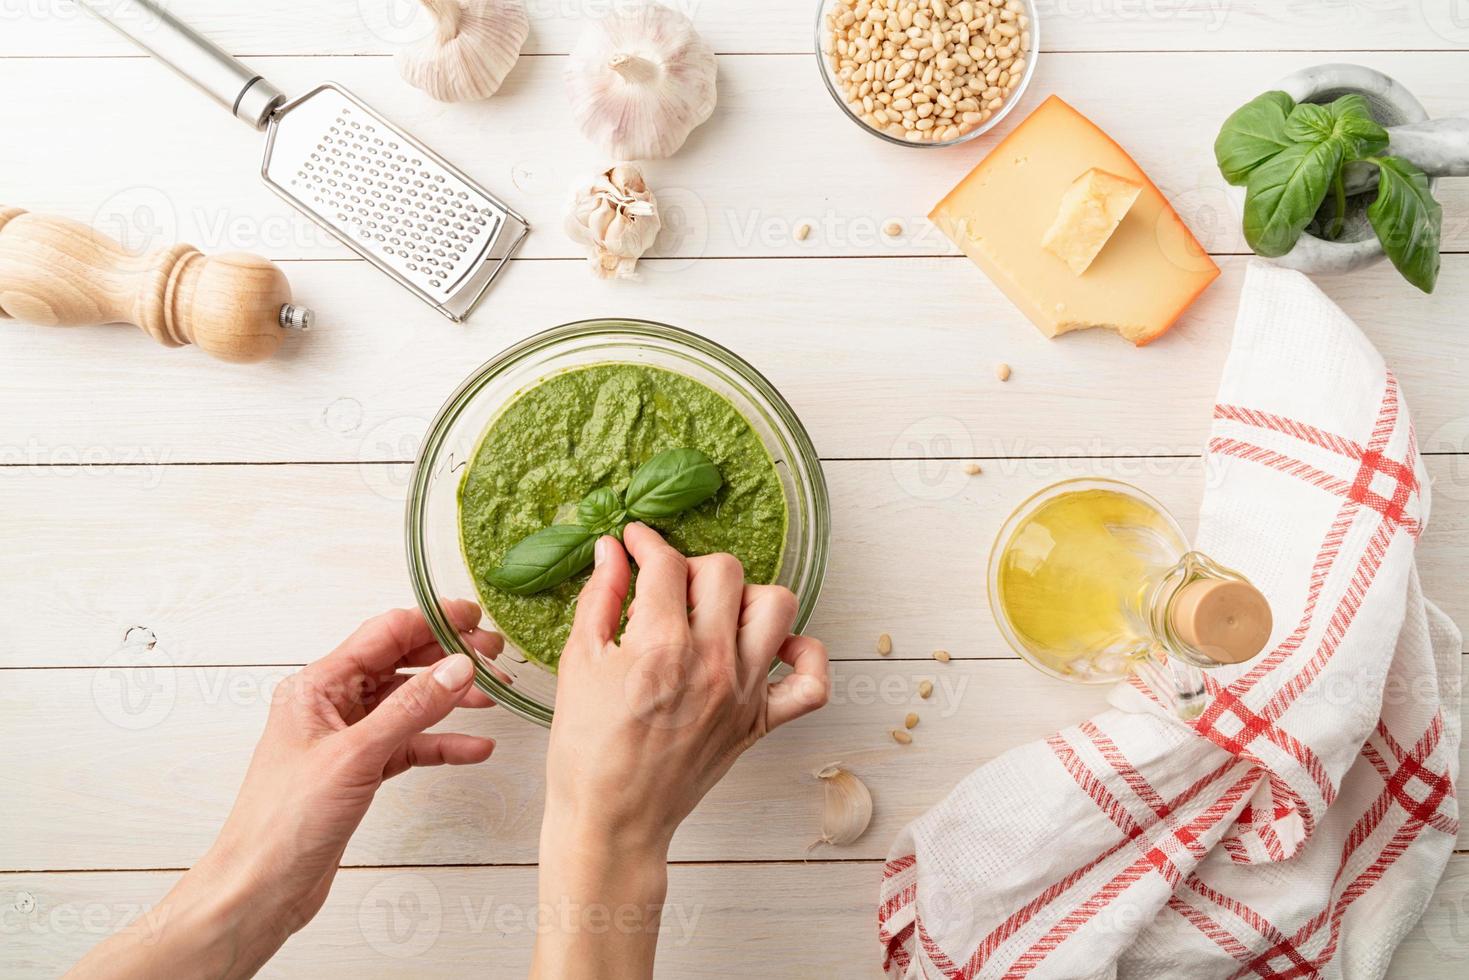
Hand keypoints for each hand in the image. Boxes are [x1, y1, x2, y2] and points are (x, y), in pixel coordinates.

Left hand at [66, 604, 500, 979]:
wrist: (262, 887)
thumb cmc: (285, 821)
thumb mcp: (356, 755)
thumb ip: (411, 707)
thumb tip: (458, 667)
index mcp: (318, 686)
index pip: (385, 634)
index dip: (433, 621)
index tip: (475, 619)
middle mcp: (332, 704)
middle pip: (400, 664)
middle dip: (448, 657)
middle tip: (494, 655)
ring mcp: (347, 737)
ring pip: (409, 703)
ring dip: (451, 699)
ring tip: (493, 696)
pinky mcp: (360, 770)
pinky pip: (409, 744)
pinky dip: (442, 743)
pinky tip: (475, 747)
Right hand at [532, 523, 828, 979]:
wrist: (611, 820)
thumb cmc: (586, 750)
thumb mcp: (578, 664)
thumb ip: (599, 599)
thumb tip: (610, 551)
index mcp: (659, 645)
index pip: (664, 563)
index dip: (644, 542)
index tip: (633, 542)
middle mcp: (711, 661)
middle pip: (724, 571)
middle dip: (691, 564)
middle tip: (666, 583)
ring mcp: (743, 692)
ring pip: (777, 607)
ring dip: (746, 595)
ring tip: (715, 610)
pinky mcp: (760, 722)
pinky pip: (812, 682)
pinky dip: (803, 656)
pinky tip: (771, 647)